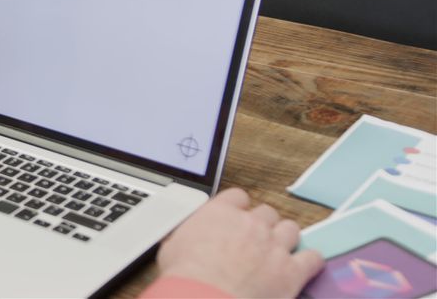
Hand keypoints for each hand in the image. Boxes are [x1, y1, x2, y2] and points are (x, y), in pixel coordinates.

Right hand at [156, 188, 323, 297]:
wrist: (204, 298)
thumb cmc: (185, 275)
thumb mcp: (172, 246)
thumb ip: (186, 235)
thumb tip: (182, 239)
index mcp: (220, 212)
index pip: (238, 196)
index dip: (238, 207)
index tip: (236, 217)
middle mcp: (251, 223)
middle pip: (267, 211)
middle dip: (263, 224)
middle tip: (256, 239)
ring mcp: (274, 246)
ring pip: (291, 229)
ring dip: (286, 238)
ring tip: (279, 251)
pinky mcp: (291, 271)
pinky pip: (312, 258)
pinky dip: (310, 261)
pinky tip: (304, 266)